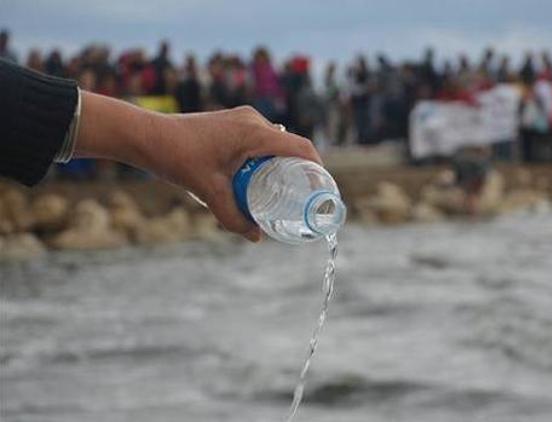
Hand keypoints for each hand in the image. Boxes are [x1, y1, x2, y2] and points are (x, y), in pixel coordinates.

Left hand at [75, 92, 321, 241]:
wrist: (147, 136)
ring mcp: (242, 119)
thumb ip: (233, 217)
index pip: (301, 147)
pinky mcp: (232, 122)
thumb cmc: (177, 159)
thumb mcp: (209, 192)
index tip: (324, 189)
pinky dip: (266, 157)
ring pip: (275, 142)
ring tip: (283, 189)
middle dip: (301, 171)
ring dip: (282, 163)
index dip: (319, 168)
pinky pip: (260, 139)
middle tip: (304, 196)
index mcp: (254, 133)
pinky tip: (258, 176)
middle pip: (290, 146)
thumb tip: (255, 236)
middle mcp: (253, 121)